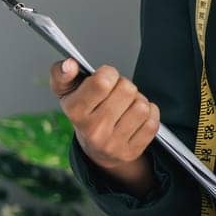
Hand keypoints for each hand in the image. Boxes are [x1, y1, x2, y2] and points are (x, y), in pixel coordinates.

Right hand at [51, 59, 157, 195]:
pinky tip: (135, 119)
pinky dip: (149, 115)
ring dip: (138, 102)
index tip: (105, 78)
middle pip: (127, 90)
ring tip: (126, 107)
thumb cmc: (84, 113)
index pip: (102, 82)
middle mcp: (94, 130)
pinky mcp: (132, 152)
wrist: (96, 149)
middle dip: (125, 86)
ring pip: (142, 106)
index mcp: (76, 112)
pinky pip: (153, 122)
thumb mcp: (67, 92)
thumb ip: (62, 73)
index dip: (109, 73)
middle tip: (116, 94)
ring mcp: (113, 144)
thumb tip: (69, 64)